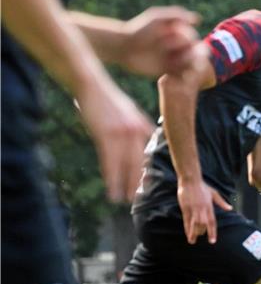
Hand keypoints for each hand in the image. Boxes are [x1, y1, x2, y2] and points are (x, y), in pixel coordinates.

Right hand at [76, 79, 153, 201]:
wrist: (91, 83)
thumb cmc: (106, 97)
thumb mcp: (128, 109)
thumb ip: (138, 124)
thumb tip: (144, 136)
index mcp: (142, 125)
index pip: (145, 153)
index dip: (143, 170)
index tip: (144, 184)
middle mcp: (137, 130)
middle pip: (138, 162)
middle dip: (136, 181)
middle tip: (135, 197)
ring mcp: (123, 133)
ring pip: (125, 166)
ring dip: (123, 185)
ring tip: (123, 200)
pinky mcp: (107, 135)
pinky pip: (110, 162)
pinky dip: (111, 178)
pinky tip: (111, 190)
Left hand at [121, 6, 200, 76]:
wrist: (123, 46)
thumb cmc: (139, 28)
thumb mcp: (157, 17)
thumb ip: (176, 15)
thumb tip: (198, 19)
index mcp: (179, 33)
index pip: (193, 38)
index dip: (189, 40)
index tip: (179, 40)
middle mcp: (178, 46)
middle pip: (194, 53)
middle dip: (191, 56)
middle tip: (181, 58)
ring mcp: (174, 59)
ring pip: (190, 65)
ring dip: (190, 68)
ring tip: (179, 67)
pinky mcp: (167, 71)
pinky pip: (180, 76)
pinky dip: (183, 78)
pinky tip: (177, 76)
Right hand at [177, 180, 231, 243]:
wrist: (191, 180)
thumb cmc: (203, 187)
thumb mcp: (214, 194)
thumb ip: (221, 202)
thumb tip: (230, 208)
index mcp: (209, 207)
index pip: (212, 222)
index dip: (212, 232)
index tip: (212, 241)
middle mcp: (202, 209)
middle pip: (203, 224)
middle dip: (202, 232)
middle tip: (201, 238)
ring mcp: (193, 209)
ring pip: (194, 224)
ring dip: (194, 233)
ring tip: (192, 241)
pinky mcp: (185, 208)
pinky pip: (186, 220)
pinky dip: (187, 228)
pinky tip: (187, 234)